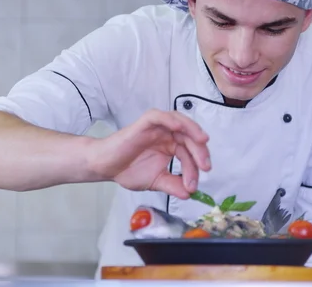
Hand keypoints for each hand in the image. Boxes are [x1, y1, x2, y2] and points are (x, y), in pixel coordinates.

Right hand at [89, 109, 210, 198]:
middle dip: (200, 151)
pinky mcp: (144, 124)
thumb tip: (189, 194)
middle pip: (190, 137)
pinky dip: (171, 119)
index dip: (195, 168)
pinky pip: (159, 117)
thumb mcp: (156, 181)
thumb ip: (173, 186)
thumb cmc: (128, 170)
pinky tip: (178, 127)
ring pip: (179, 121)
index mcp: (171, 146)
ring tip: (202, 141)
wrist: (106, 167)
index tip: (193, 186)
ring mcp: (156, 128)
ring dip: (192, 130)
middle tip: (205, 166)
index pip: (190, 153)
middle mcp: (166, 134)